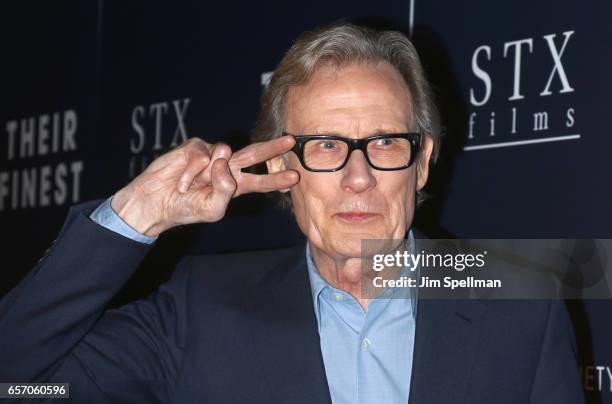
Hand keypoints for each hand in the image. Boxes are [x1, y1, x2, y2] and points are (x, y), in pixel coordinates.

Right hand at [110, 135, 298, 235]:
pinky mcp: (195, 147)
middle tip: (289, 140)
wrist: (156, 202)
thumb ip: (225, 191)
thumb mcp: (212, 209)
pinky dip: (190, 172)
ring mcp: (212, 156)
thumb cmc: (186, 208)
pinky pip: (201, 156)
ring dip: (208, 173)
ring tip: (192, 187)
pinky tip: (181, 183)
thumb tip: (226, 163)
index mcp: (236, 186)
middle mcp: (227, 168)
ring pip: (224, 154)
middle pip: (254, 155)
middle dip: (272, 148)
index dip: (276, 179)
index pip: (260, 182)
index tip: (293, 177)